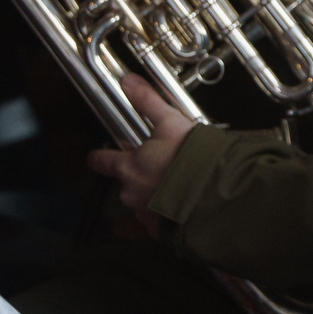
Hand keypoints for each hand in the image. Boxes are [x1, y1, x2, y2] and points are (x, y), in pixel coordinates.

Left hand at [86, 74, 198, 237]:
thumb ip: (147, 102)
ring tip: (179, 185)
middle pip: (127, 183)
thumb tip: (128, 81)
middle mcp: (131, 193)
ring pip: (143, 203)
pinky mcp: (163, 232)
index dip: (100, 157)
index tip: (97, 156)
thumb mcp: (170, 122)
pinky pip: (160, 222)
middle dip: (141, 176)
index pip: (102, 161)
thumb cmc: (192, 159)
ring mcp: (146, 215)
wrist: (215, 194)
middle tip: (163, 166)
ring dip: (155, 195)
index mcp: (129, 167)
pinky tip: (184, 204)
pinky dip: (169, 214)